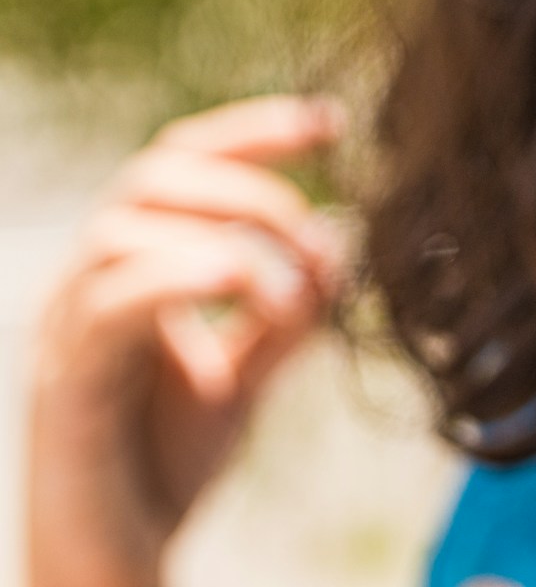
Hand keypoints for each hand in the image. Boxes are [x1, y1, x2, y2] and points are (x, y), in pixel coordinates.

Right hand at [26, 95, 348, 586]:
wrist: (114, 561)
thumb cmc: (167, 462)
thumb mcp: (247, 373)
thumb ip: (287, 311)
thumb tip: (341, 238)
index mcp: (134, 268)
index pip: (181, 163)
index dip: (253, 131)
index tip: (331, 123)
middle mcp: (91, 285)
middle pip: (152, 174)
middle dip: (250, 185)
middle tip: (312, 236)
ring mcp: (69, 332)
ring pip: (122, 225)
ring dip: (225, 236)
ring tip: (287, 290)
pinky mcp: (65, 388)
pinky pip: (108, 304)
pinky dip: (180, 277)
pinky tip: (242, 288)